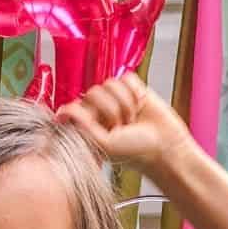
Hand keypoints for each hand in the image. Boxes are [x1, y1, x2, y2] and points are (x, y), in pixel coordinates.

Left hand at [55, 73, 194, 174]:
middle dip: (111, 110)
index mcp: (87, 123)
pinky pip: (127, 78)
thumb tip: (62, 111)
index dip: (91, 114)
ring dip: (124, 103)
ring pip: (110, 83)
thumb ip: (81, 125)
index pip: (76, 104)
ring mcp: (116, 97)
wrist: (165, 146)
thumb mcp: (103, 143)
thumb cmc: (134, 151)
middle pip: (93, 92)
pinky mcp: (133, 88)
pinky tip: (140, 105)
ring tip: (132, 119)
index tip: (103, 130)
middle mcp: (99, 109)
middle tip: (121, 126)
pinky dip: (135, 92)